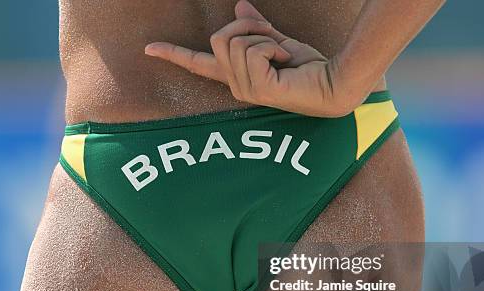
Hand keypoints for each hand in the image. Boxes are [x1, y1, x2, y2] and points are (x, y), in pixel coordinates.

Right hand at [144, 0, 362, 116]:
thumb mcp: (278, 41)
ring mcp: (244, 89)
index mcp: (237, 75)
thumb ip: (257, 27)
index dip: (172, 54)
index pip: (198, 63)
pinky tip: (286, 63)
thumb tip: (239, 6)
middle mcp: (236, 85)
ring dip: (264, 37)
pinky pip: (252, 49)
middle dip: (249, 27)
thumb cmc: (310, 67)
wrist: (334, 83)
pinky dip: (273, 46)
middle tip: (275, 40)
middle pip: (219, 37)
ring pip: (235, 41)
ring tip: (282, 55)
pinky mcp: (257, 89)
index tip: (148, 48)